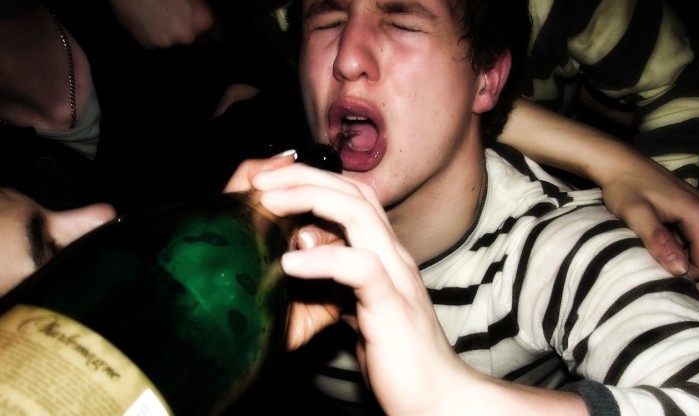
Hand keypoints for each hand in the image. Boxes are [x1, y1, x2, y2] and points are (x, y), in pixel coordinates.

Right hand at [107, 0, 214, 48]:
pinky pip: (156, 41)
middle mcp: (187, 36)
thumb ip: (199, 7)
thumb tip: (203, 17)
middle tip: (179, 16)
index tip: (209, 29)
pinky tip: (148, 18)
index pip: (216, 35)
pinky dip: (154, 33)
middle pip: (195, 41)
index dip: (212, 30)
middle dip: (190, 31)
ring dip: (170, 32)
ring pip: (174, 41)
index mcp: (202, 21)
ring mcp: (167, 42)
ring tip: (159, 14)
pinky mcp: (149, 44)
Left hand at [241, 163, 468, 413]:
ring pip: (358, 214)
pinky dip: (323, 258)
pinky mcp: (393, 306)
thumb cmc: (394, 353)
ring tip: (268, 203)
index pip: (351, 195)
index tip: (267, 183)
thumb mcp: (355, 305)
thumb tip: (299, 251)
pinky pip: (360, 268)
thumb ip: (334, 276)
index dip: (310, 180)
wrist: (436, 396)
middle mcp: (393, 254)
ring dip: (310, 200)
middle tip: (259, 180)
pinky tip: (290, 264)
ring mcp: (396, 276)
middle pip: (352, 192)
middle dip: (303, 177)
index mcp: (384, 252)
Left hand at [601, 162, 698, 291]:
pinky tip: (662, 237)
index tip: (660, 271)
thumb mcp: (635, 215)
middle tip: (658, 262)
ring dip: (685, 255)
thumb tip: (680, 269)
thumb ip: (658, 241)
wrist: (620, 164)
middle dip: (688, 266)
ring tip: (657, 247)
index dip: (687, 275)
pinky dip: (683, 243)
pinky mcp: (697, 208)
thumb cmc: (624, 188)